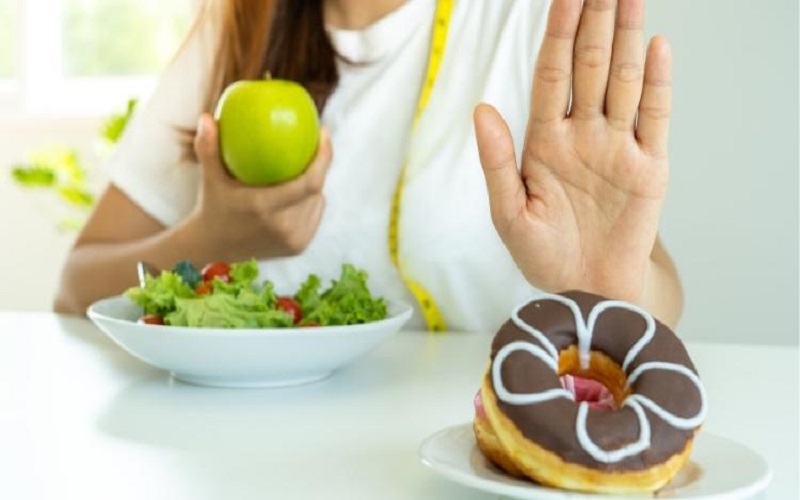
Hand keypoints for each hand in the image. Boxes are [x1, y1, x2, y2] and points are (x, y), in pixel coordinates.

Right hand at [185, 113, 331, 261]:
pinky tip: (305, 187)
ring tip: (309, 162)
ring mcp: (293, 241)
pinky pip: (313, 216)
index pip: (309, 183)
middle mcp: (283, 228)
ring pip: (317, 202)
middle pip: (316, 190)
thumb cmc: (212, 206)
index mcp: (265, 208)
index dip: (324, 158)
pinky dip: (311, 201)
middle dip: (320, 164)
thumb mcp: (209, 178)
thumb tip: (206, 117)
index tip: (324, 133)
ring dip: (316, 183)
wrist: (213, 248)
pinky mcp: (298, 247)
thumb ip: (207, 148)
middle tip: (316, 142)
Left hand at [474, 0, 670, 300]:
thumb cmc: (542, 254)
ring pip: (623, 81)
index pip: (552, 75)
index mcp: (545, 141)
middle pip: (590, 66)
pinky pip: (655, 118)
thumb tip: (482, 109)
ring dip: (627, 39)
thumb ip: (497, 161)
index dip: (557, 34)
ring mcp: (618, 147)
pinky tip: (657, 47)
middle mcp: (583, 135)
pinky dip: (658, 84)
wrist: (584, 290)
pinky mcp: (649, 168)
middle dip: (595, 22)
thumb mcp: (509, 213)